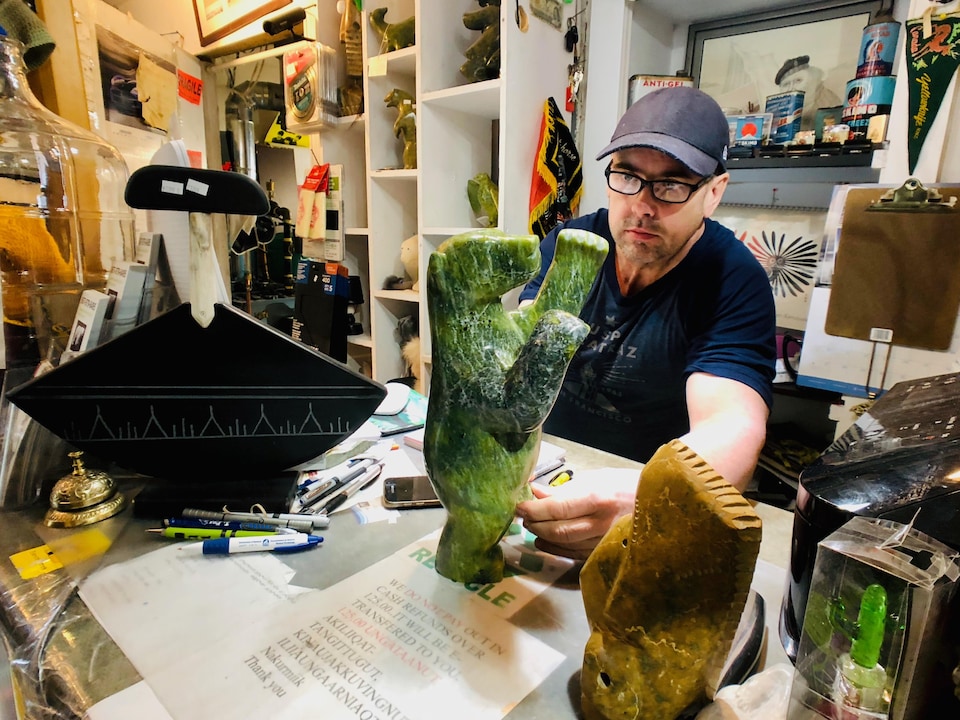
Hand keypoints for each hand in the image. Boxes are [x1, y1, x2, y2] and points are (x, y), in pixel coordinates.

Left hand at [515, 468, 639, 559]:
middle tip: (523, 516)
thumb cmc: (625, 485)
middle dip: (535, 523)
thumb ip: (565, 489)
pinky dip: (555, 549)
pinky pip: (575, 555)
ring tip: (532, 526)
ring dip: (543, 536)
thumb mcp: (597, 478)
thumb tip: (534, 492)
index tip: (518, 505)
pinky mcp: (606, 554)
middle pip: (558, 530)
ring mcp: (605, 542)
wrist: (660, 504)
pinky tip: (544, 540)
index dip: (533, 508)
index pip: (558, 508)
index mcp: (598, 499)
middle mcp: (601, 524)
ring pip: (565, 545)